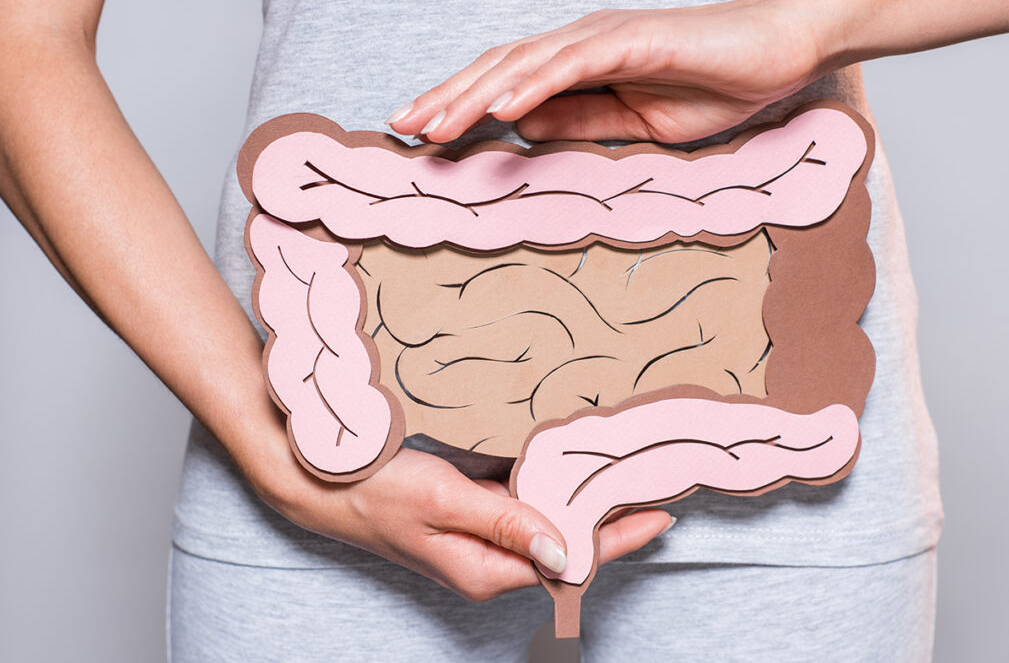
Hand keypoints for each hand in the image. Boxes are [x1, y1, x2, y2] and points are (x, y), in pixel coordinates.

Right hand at [249, 435, 672, 601]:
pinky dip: (552, 485)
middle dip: (611, 519)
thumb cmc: (375, 492)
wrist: (323, 481)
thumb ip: (503, 521)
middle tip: (655, 486)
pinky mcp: (472, 512)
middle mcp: (490, 558)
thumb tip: (562, 547)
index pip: (568, 560)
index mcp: (486, 569)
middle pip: (565, 544)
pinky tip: (572, 465)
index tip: (659, 514)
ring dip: (584, 500)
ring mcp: (481, 534)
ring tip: (626, 474)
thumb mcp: (441, 501)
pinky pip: (524, 502)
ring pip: (548, 521)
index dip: (617, 538)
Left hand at [386, 0, 835, 143]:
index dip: (462, 105)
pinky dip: (532, 83)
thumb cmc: (713, 85)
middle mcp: (580, 43)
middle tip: (402, 127)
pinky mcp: (631, 39)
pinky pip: (572, 63)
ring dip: (474, 94)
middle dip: (447, 98)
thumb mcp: (633, 122)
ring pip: (523, 64)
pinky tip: (501, 107)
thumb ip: (579, 123)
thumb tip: (520, 130)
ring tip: (433, 123)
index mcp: (579, 64)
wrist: (778, 54)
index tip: (423, 134)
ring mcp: (603, 36)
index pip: (507, 84)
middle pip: (499, 68)